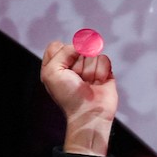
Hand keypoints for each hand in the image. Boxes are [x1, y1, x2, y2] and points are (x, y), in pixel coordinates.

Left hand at [40, 40, 117, 156]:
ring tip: (88, 83)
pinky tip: (98, 83)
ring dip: (90, 69)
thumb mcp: (52, 72)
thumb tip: (81, 44)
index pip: (57, 45)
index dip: (62, 53)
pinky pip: (104, 58)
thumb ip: (62, 52)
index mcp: (55, 66)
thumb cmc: (68, 96)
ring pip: (91, 53)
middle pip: (77, 48)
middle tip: (76, 78)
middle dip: (77, 63)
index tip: (63, 67)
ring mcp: (87, 67)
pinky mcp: (103, 70)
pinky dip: (101, 71)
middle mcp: (70, 65)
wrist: (89, 113)